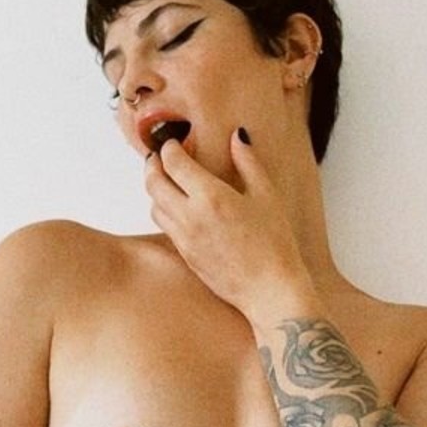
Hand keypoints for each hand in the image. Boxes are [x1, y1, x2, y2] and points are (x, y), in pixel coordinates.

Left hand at [144, 131, 317, 323]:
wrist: (269, 289)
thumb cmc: (274, 244)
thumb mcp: (267, 196)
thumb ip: (248, 162)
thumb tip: (238, 137)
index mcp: (211, 196)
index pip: (174, 162)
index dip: (169, 148)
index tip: (173, 142)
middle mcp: (190, 216)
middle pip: (154, 183)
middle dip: (153, 165)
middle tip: (158, 157)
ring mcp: (184, 237)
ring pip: (154, 206)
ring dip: (156, 189)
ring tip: (167, 181)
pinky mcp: (185, 254)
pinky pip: (164, 226)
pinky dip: (164, 211)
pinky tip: (179, 208)